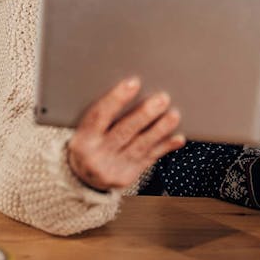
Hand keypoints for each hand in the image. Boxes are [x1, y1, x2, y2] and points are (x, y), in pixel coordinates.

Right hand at [68, 77, 184, 191]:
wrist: (82, 177)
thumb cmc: (89, 141)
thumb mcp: (86, 129)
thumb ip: (104, 114)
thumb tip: (134, 87)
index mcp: (82, 138)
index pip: (99, 115)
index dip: (117, 98)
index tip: (134, 82)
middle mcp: (95, 156)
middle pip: (123, 131)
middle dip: (145, 114)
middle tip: (162, 98)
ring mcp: (112, 169)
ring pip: (140, 146)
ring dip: (160, 129)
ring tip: (174, 115)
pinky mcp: (127, 177)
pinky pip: (149, 160)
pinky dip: (165, 147)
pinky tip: (178, 138)